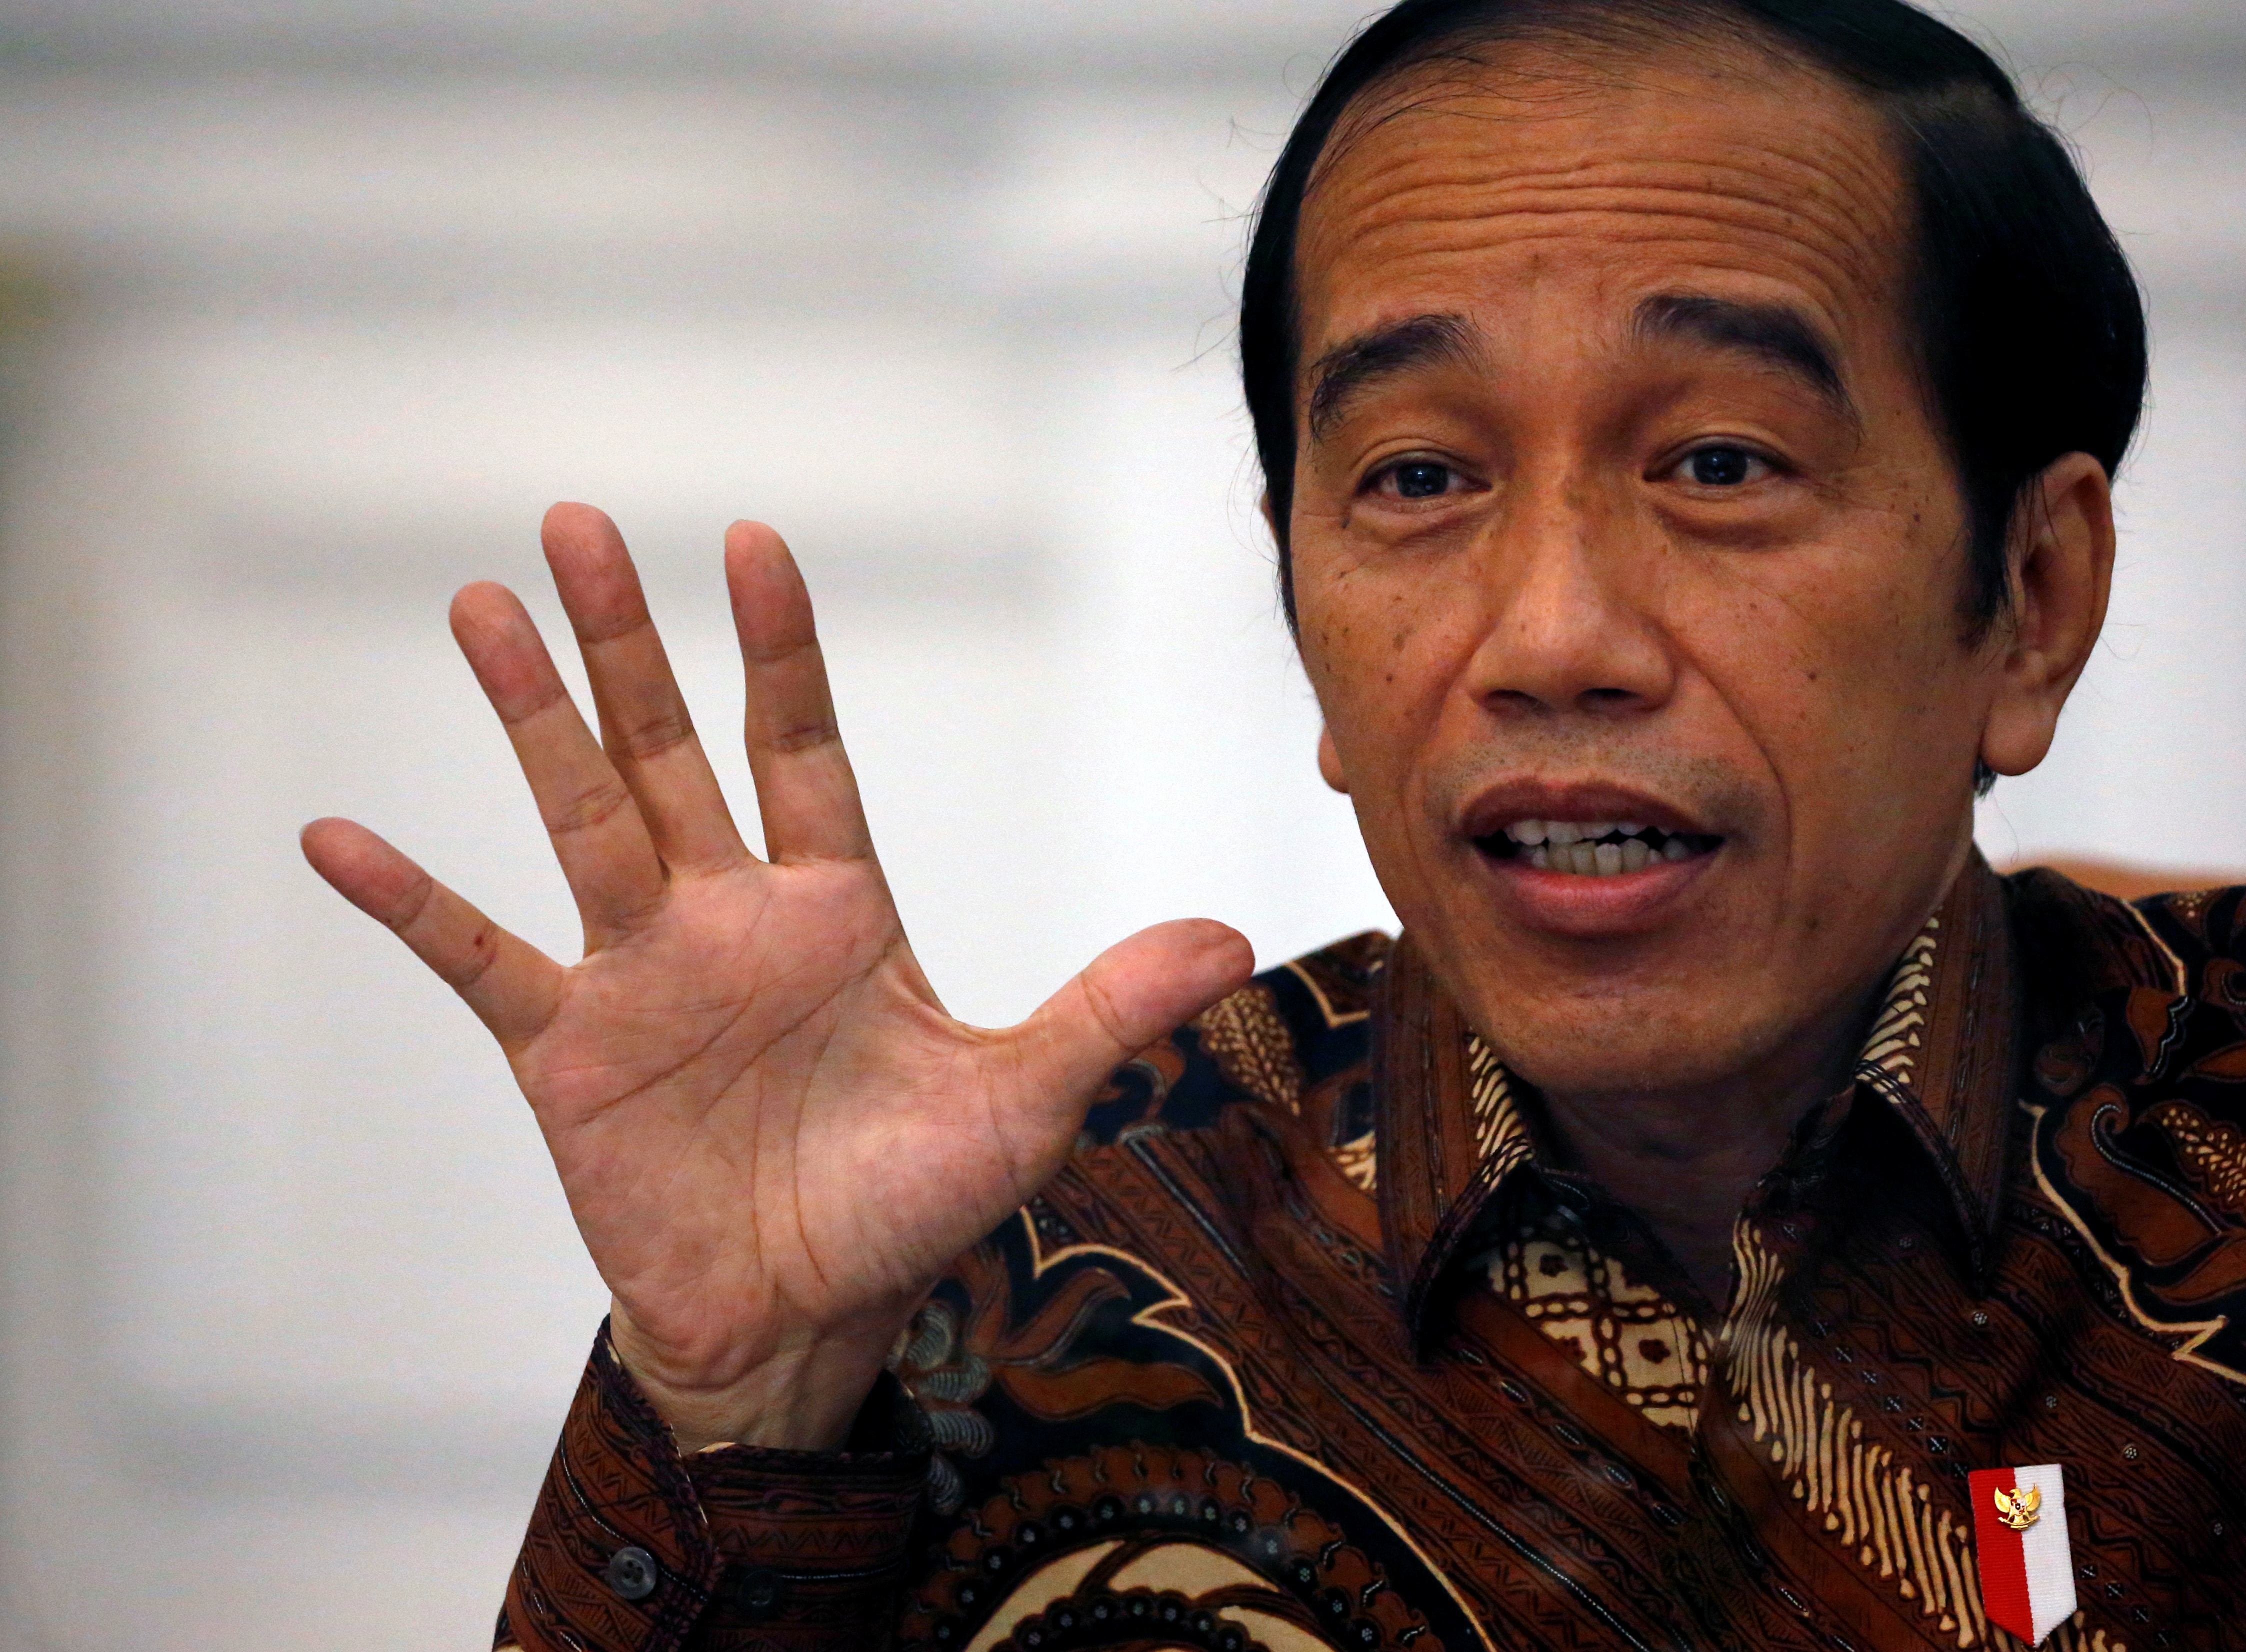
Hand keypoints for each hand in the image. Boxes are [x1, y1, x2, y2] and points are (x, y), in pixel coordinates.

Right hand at [302, 504, 1252, 1451]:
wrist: (808, 1320)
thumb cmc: (911, 1204)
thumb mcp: (1027, 1099)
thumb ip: (1110, 1007)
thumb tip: (1236, 933)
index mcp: (837, 908)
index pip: (804, 747)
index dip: (780, 650)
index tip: (753, 544)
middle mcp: (730, 917)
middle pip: (671, 748)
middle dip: (628, 641)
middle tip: (578, 522)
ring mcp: (642, 973)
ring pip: (580, 815)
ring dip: (532, 718)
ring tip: (479, 607)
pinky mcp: (568, 1050)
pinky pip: (480, 958)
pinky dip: (413, 903)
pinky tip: (341, 837)